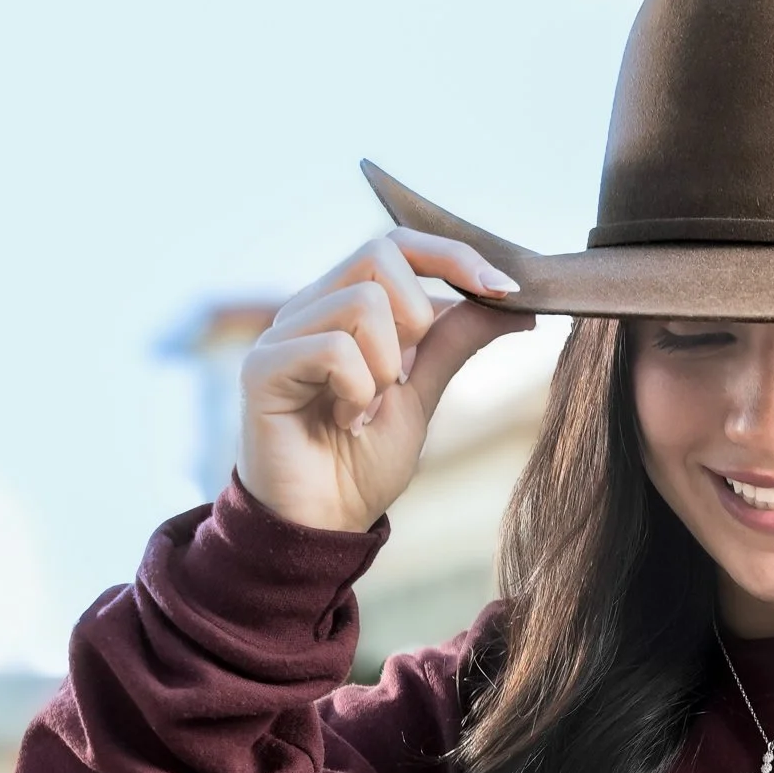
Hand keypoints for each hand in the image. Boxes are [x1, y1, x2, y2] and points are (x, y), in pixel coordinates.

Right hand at [237, 230, 534, 531]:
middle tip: (406, 376)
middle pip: (379, 253)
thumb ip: (454, 343)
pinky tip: (347, 423)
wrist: (321, 525)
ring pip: (363, 301)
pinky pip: (333, 347)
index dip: (453, 257)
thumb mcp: (422, 396)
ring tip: (368, 411)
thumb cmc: (361, 464)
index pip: (397, 247)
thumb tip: (511, 302)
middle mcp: (309, 309)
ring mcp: (282, 335)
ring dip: (387, 366)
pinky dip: (358, 391)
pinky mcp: (262, 367)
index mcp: (343, 307)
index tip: (507, 289)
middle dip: (418, 315)